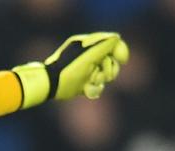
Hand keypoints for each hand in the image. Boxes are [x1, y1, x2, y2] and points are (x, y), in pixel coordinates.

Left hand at [13, 32, 129, 107]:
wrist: (51, 84)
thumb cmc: (68, 68)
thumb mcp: (88, 56)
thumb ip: (104, 46)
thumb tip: (117, 37)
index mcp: (88, 45)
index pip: (111, 44)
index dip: (119, 50)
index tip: (122, 59)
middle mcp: (89, 55)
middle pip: (112, 61)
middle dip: (109, 70)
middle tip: (100, 74)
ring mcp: (88, 69)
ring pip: (106, 75)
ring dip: (101, 80)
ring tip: (90, 82)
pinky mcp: (85, 82)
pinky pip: (99, 86)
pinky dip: (95, 89)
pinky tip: (86, 90)